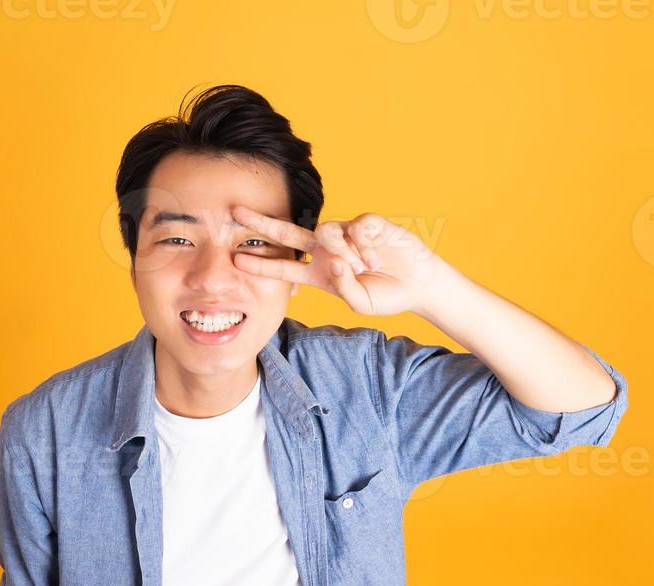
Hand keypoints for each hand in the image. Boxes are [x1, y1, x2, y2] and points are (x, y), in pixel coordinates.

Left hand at [230, 205, 445, 316]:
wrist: (418, 284)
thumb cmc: (387, 295)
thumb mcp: (361, 304)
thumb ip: (345, 288)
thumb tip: (336, 261)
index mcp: (320, 272)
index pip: (285, 266)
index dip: (262, 263)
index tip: (236, 260)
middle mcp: (328, 251)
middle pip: (288, 232)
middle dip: (262, 223)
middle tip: (236, 212)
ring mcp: (346, 235)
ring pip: (326, 231)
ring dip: (341, 251)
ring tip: (361, 268)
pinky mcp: (366, 223)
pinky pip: (355, 228)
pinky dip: (363, 246)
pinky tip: (374, 259)